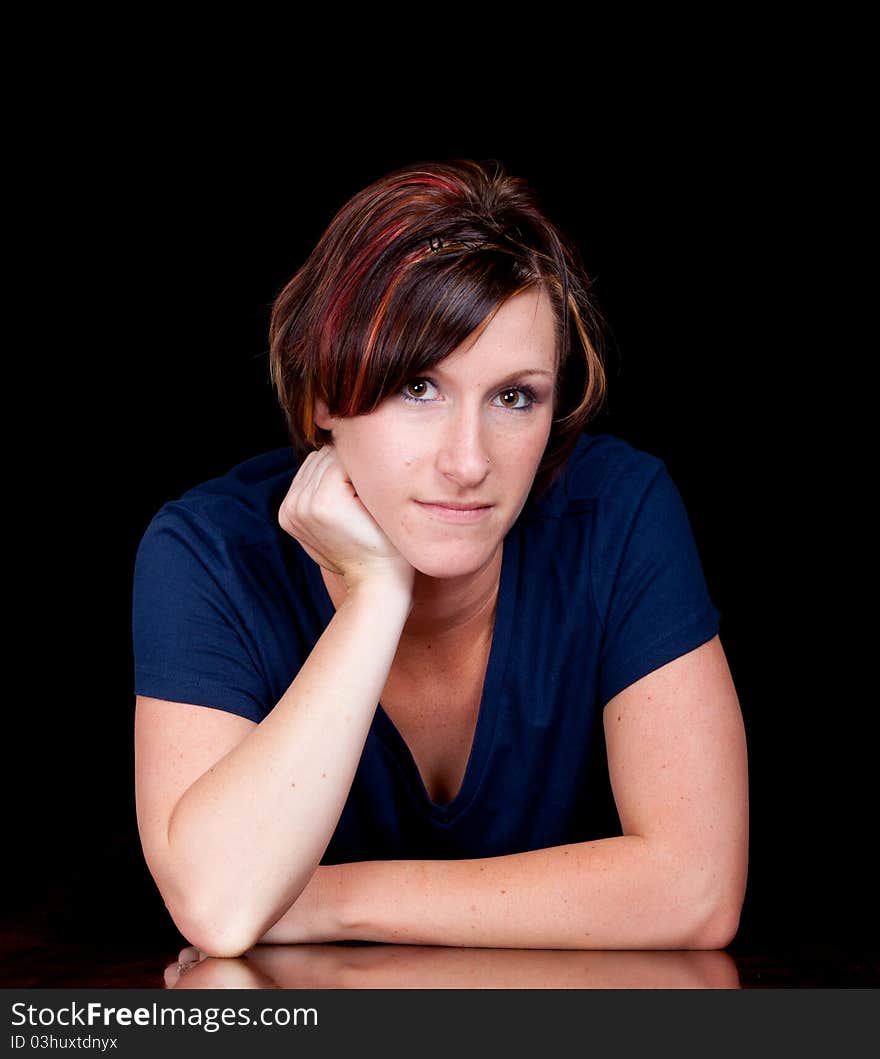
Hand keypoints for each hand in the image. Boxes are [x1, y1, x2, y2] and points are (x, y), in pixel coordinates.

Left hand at [278, 444, 414, 596]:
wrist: (374, 579)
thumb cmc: (390, 542)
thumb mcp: (385, 503)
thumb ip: (365, 470)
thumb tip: (353, 440)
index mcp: (324, 501)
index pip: (342, 453)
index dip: (364, 461)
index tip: (376, 476)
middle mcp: (301, 505)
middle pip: (323, 456)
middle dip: (345, 464)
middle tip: (364, 484)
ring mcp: (290, 511)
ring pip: (312, 464)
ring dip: (331, 470)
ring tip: (351, 491)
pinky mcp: (286, 515)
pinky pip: (303, 479)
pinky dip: (319, 481)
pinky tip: (337, 498)